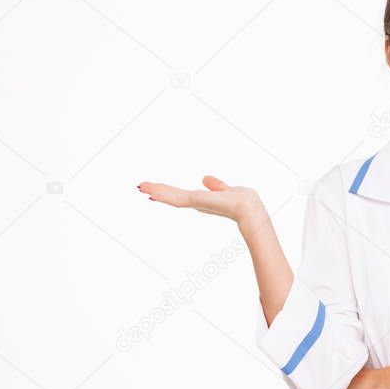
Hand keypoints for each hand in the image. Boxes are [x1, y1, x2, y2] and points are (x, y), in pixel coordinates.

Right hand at [137, 175, 262, 224]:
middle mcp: (197, 203)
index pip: (181, 195)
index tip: (154, 190)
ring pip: (171, 196)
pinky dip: (164, 194)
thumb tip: (204, 178)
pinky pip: (176, 198)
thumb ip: (216, 186)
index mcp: (202, 200)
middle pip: (173, 196)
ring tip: (140, 186)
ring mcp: (195, 203)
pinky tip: (153, 192)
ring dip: (156, 191)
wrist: (249, 210)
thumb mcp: (226, 190)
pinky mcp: (196, 202)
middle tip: (140, 186)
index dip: (168, 192)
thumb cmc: (243, 202)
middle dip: (157, 191)